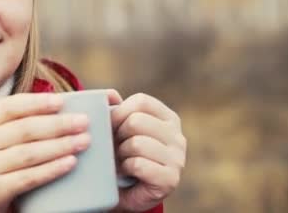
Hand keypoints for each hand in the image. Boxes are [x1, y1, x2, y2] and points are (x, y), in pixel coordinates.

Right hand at [0, 93, 90, 212]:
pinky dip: (51, 169)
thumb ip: (19, 126)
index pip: (9, 107)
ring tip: (83, 141)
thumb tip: (63, 110)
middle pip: (24, 129)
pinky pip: (27, 177)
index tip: (60, 101)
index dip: (35, 102)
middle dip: (58, 124)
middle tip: (83, 122)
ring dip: (60, 145)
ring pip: (28, 152)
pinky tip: (70, 163)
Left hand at [108, 92, 186, 211]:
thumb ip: (115, 109)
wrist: (127, 193)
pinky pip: (138, 164)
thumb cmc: (122, 155)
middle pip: (136, 121)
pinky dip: (125, 168)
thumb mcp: (119, 129)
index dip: (119, 111)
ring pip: (136, 143)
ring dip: (120, 153)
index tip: (110, 125)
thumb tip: (109, 94)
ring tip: (120, 160)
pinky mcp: (170, 179)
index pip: (141, 101)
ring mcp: (177, 159)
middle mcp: (177, 137)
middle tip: (115, 147)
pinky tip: (126, 172)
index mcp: (168, 118)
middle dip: (117, 135)